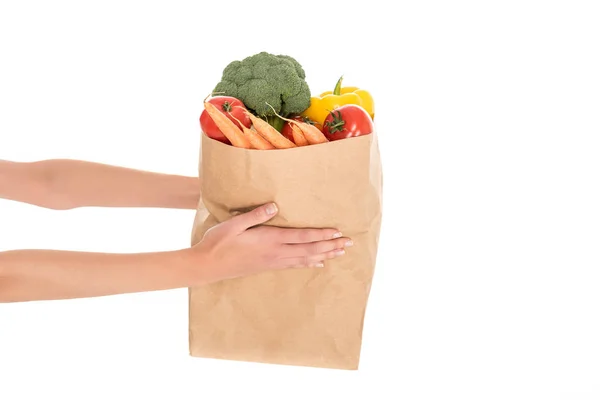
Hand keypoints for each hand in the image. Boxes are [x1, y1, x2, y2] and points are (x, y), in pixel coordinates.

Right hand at [190, 203, 351, 281]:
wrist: (207, 266)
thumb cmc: (219, 242)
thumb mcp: (235, 224)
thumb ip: (256, 216)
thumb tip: (275, 206)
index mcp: (270, 240)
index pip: (302, 237)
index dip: (321, 235)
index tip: (338, 232)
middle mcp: (276, 253)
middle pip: (309, 249)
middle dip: (330, 245)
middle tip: (350, 243)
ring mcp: (273, 262)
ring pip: (305, 259)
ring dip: (325, 255)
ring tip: (340, 253)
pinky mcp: (269, 267)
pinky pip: (295, 265)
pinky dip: (309, 263)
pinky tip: (318, 263)